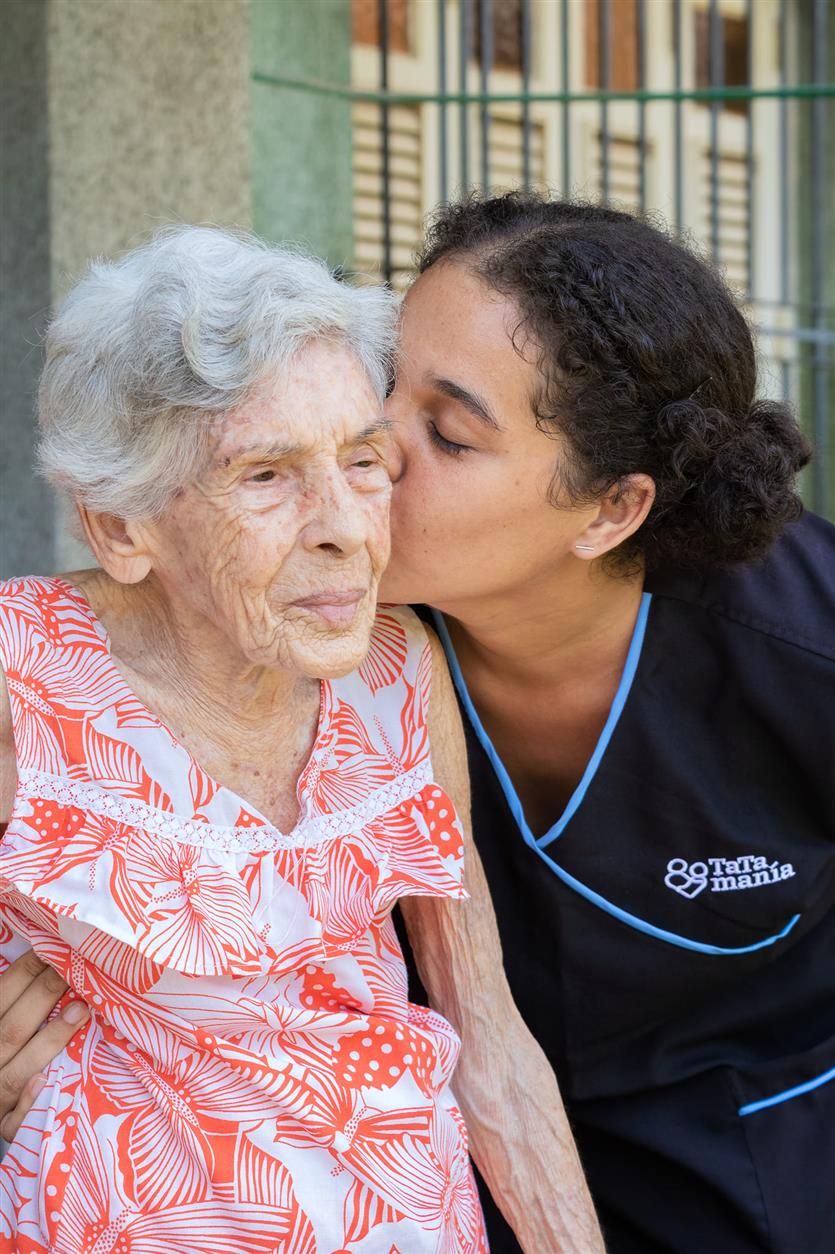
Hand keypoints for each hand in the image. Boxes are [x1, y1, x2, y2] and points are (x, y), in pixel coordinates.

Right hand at [0, 950, 88, 1141]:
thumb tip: (40, 961)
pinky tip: (44, 1080)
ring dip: (48, 1040)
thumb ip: (10, 1004)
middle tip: (78, 969)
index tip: (55, 949)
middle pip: (12, 1028)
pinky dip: (27, 1102)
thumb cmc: (1, 1052)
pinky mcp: (2, 1130)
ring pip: (16, 1071)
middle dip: (44, 996)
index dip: (25, 971)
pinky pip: (13, 1122)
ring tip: (82, 1010)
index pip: (0, 996)